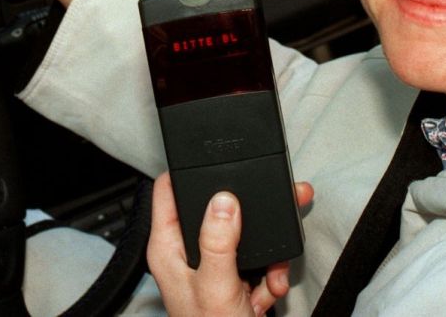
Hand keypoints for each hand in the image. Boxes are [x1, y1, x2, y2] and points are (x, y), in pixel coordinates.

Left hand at [148, 172, 313, 316]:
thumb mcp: (217, 287)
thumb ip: (219, 241)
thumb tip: (224, 200)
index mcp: (169, 250)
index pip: (168, 193)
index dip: (186, 172)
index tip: (210, 155)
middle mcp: (188, 255)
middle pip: (217, 210)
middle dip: (249, 211)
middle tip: (278, 197)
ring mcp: (212, 269)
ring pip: (243, 234)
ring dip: (266, 249)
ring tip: (272, 269)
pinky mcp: (234, 283)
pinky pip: (257, 261)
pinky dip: (270, 274)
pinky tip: (271, 290)